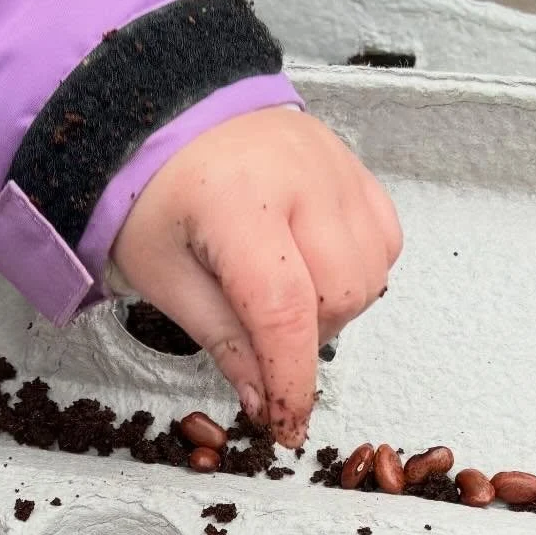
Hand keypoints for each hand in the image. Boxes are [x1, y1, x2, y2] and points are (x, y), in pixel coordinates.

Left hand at [109, 107, 401, 448]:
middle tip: (262, 334)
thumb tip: (262, 402)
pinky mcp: (353, 165)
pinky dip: (359, 269)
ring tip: (284, 294)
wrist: (166, 111)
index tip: (286, 423)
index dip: (290, 377)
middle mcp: (299, 176)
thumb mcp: (164, 275)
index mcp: (236, 202)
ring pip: (372, 272)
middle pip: (341, 293)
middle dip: (308, 337)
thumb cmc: (152, 192)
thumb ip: (220, 339)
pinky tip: (315, 266)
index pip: (284, 309)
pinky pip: (383, 238)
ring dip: (335, 306)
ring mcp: (334, 165)